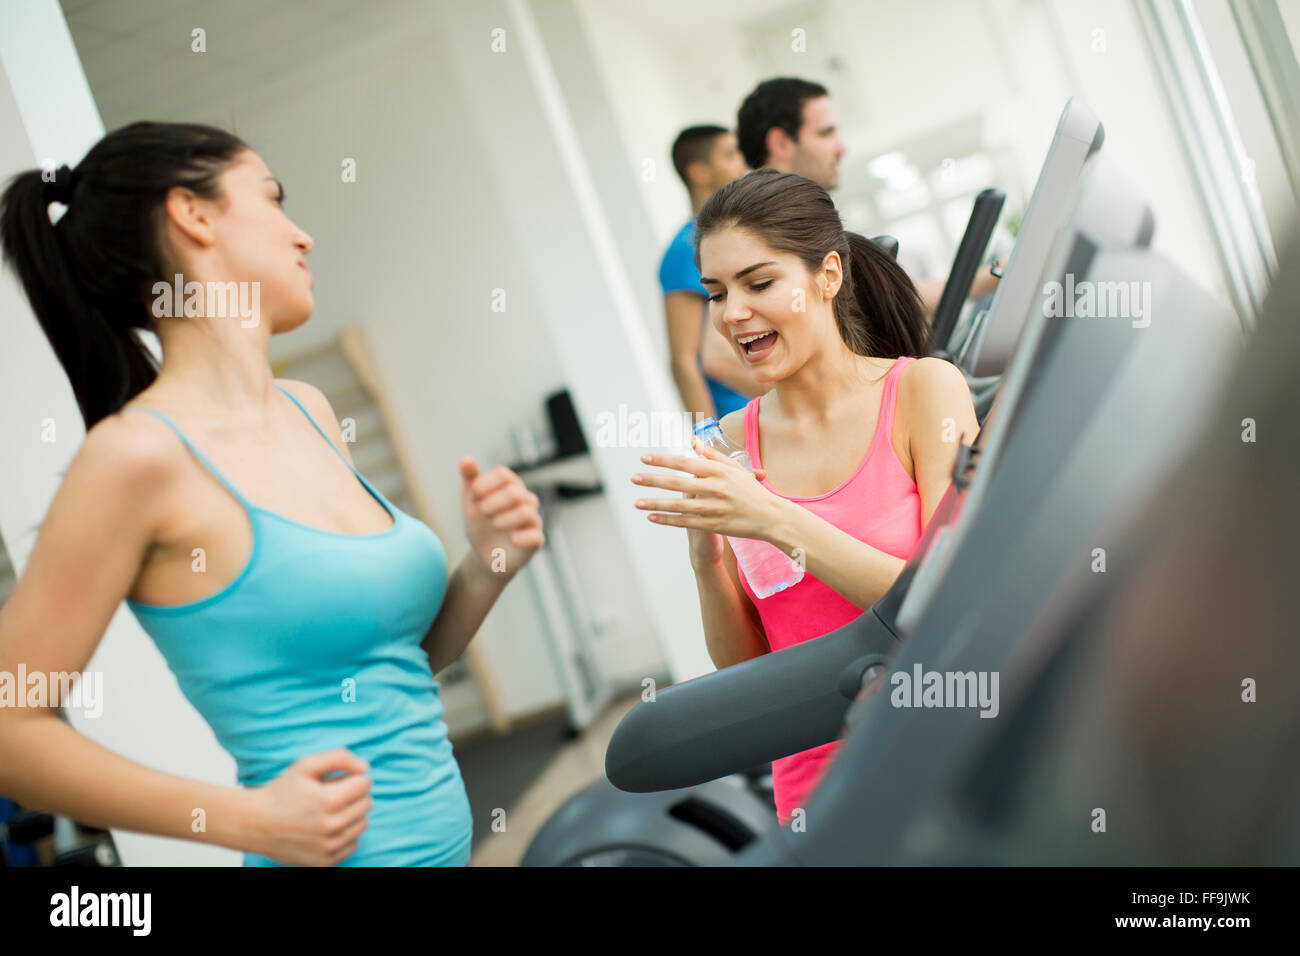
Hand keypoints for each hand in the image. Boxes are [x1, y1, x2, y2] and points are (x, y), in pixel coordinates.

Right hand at [243, 748, 372, 865]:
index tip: (334, 782)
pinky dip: (344, 835)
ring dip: (350, 815)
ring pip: (362, 824)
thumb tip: (365, 768)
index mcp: (329, 800)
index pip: (365, 784)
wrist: (255, 824)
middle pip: (366, 804)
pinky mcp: (326, 862)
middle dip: (352, 796)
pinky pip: (353, 844)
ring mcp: (329, 847)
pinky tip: (325, 829)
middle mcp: (332, 826)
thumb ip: (340, 758)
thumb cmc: (281, 792)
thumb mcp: (306, 765)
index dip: (350, 779)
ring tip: (326, 812)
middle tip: (329, 796)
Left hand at [460, 457, 544, 578]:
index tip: (474, 496)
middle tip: (483, 513)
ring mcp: (533, 520)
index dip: (485, 484)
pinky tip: (511, 539)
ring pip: (525, 512)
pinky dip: (519, 538)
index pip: (503, 474)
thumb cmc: (481, 524)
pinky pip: (535, 536)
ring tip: (493, 525)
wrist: (485, 555)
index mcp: (511, 485)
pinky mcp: (536, 540)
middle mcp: (526, 499)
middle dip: (491, 504)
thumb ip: (470, 479)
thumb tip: (466, 459)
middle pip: (514, 492)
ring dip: (502, 520)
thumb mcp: (471, 501)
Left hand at [632, 437, 781, 562]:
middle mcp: (715, 488)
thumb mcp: (734, 468)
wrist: (770, 517)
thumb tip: (692, 440)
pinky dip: (667, 519)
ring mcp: (713, 508)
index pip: (685, 463)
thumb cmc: (751, 490)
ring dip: (655, 503)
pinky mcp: (713, 525)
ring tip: (636, 501)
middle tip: (634, 478)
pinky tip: (652, 517)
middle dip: (653, 480)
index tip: (645, 458)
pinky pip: (685, 522)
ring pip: (677, 505)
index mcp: (719, 471)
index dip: (663, 460)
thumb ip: (711, 455)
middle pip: (677, 483)